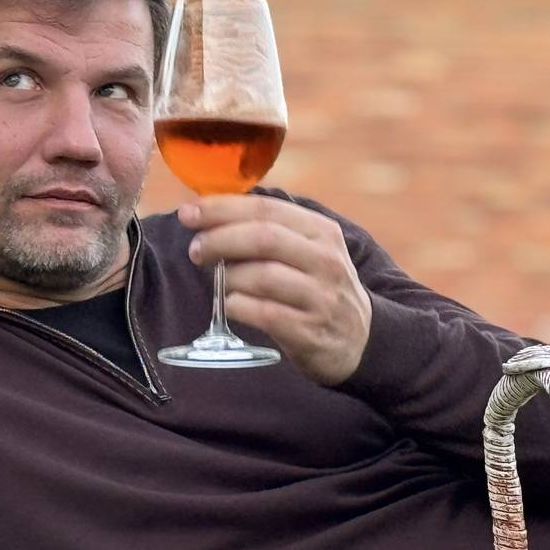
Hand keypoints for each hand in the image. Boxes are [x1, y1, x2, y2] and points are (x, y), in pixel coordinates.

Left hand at [179, 196, 372, 384]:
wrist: (361, 340)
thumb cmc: (319, 288)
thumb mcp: (311, 250)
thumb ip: (272, 230)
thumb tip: (211, 213)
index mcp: (321, 231)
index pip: (266, 209)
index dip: (222, 208)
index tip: (188, 213)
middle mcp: (325, 260)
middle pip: (263, 238)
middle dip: (219, 240)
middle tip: (196, 250)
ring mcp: (321, 297)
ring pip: (263, 276)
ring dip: (228, 277)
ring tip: (218, 282)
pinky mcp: (311, 332)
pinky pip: (266, 314)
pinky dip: (239, 307)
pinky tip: (231, 305)